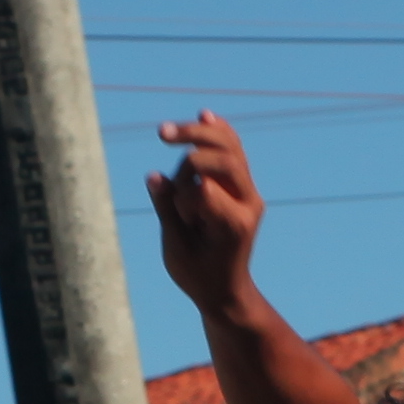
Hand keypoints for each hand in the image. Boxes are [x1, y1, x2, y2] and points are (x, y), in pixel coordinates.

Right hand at [148, 112, 262, 315]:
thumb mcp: (176, 249)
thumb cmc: (198, 275)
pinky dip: (218, 132)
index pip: (204, 188)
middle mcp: (247, 203)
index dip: (181, 197)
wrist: (226, 289)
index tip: (178, 218)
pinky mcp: (242, 186)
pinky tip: (204, 115)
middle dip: (189, 149)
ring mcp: (248, 192)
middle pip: (223, 157)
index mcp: (233, 224)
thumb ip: (167, 211)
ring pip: (230, 146)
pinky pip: (233, 150)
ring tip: (167, 131)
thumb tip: (155, 176)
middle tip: (162, 137)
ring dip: (199, 132)